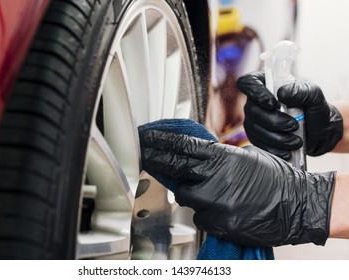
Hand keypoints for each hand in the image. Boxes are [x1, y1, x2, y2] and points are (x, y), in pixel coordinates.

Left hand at [141, 130, 334, 246]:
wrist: (297, 205)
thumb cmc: (275, 178)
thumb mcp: (246, 156)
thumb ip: (218, 156)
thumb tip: (196, 155)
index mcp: (222, 157)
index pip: (182, 146)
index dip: (160, 142)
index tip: (147, 139)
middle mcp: (215, 177)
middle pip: (174, 167)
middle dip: (156, 160)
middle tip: (146, 156)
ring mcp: (216, 202)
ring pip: (184, 196)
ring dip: (190, 193)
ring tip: (208, 191)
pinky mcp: (221, 222)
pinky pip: (200, 218)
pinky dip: (205, 213)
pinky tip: (221, 209)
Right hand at [237, 71, 342, 158]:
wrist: (317, 133)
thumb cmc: (313, 110)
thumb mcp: (314, 96)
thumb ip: (301, 91)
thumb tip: (282, 94)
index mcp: (265, 84)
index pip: (248, 82)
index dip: (255, 92)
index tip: (273, 104)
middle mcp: (255, 102)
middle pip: (252, 110)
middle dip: (274, 121)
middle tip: (294, 125)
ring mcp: (253, 120)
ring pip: (255, 129)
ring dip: (277, 137)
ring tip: (296, 141)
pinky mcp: (256, 137)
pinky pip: (259, 144)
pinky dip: (275, 149)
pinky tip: (288, 150)